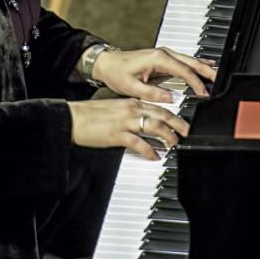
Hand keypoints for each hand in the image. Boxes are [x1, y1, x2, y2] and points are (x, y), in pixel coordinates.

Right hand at [67, 97, 188, 160]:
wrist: (72, 118)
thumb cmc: (90, 115)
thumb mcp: (115, 108)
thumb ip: (130, 112)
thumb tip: (143, 121)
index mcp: (131, 102)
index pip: (158, 105)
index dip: (172, 113)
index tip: (180, 121)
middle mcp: (131, 109)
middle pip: (161, 114)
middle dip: (177, 123)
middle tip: (187, 132)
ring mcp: (125, 122)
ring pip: (154, 126)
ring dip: (167, 136)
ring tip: (174, 144)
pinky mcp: (117, 135)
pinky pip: (139, 143)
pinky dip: (149, 150)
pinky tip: (154, 156)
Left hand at [91, 46, 215, 101]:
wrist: (108, 63)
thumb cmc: (117, 72)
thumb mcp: (131, 86)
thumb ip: (151, 92)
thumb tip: (169, 97)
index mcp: (158, 58)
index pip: (183, 70)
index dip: (195, 82)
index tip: (203, 93)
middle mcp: (163, 53)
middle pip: (191, 61)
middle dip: (206, 71)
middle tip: (219, 80)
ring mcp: (164, 55)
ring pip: (189, 60)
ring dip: (203, 67)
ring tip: (216, 75)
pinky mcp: (163, 59)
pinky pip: (183, 61)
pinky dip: (195, 64)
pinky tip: (205, 65)